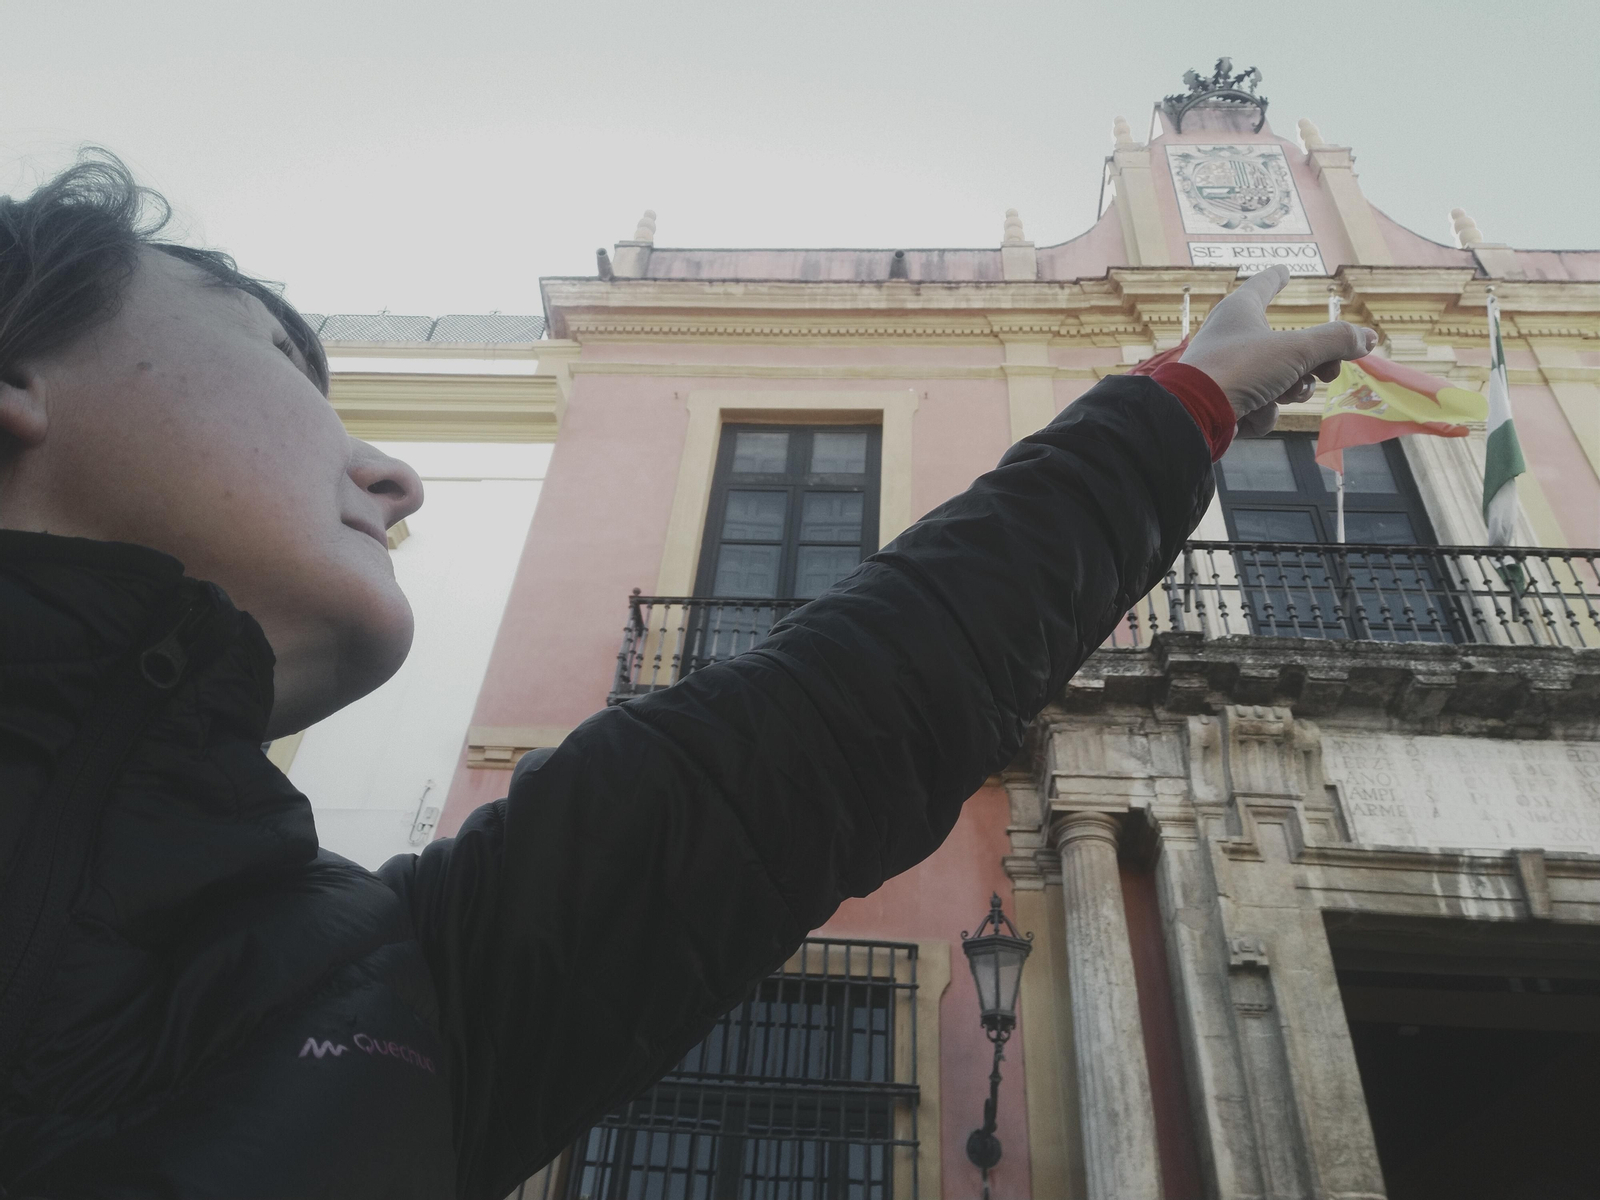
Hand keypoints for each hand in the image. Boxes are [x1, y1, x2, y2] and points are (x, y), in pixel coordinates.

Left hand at [1179, 265, 1377, 437]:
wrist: (1195, 416)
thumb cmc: (1241, 368)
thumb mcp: (1298, 350)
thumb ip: (1337, 342)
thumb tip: (1369, 339)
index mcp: (1240, 311)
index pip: (1263, 285)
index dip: (1277, 277)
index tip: (1283, 270)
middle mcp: (1232, 338)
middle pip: (1288, 344)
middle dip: (1313, 363)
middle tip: (1329, 370)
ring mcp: (1229, 373)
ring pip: (1279, 380)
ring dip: (1290, 390)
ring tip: (1282, 393)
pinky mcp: (1226, 405)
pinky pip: (1261, 407)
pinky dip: (1263, 413)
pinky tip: (1251, 414)